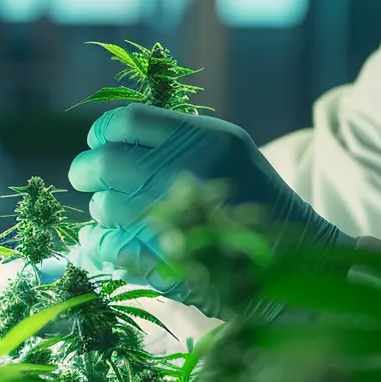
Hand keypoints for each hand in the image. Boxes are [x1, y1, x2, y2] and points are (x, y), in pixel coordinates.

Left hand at [67, 104, 350, 316]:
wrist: (294, 260)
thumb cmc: (253, 203)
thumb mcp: (226, 152)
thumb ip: (176, 142)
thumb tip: (110, 142)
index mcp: (201, 139)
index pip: (127, 121)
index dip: (102, 134)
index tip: (99, 145)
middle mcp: (187, 173)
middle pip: (106, 163)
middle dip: (86, 172)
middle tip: (87, 179)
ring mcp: (176, 217)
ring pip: (105, 207)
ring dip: (101, 212)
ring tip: (112, 214)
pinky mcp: (167, 259)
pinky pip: (109, 247)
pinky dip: (99, 245)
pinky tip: (104, 243)